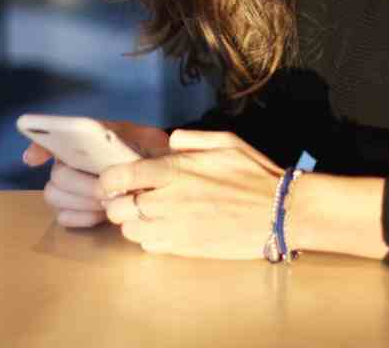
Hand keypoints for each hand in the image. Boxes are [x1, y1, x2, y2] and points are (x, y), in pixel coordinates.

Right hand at [22, 120, 171, 227]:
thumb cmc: (147, 153)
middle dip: (81, 184)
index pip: (48, 139)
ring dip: (81, 201)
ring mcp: (68, 189)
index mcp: (81, 140)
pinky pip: (63, 217)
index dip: (39, 147)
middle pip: (56, 175)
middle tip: (105, 190)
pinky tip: (100, 215)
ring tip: (106, 203)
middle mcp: (68, 163)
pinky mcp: (73, 211)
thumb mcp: (146, 138)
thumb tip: (132, 140)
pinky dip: (81, 217)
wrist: (159, 177)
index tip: (35, 159)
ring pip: (54, 196)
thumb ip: (132, 135)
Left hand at [96, 130, 283, 258]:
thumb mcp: (226, 142)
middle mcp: (168, 201)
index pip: (120, 177)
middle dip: (118, 203)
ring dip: (133, 222)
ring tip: (148, 214)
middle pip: (118, 209)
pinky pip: (149, 247)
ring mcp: (175, 229)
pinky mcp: (184, 250)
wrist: (279, 214)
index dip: (108, 180)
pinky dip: (150, 238)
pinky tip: (165, 228)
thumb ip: (191, 139)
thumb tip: (168, 142)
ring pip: (130, 232)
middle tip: (131, 197)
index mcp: (175, 171)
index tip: (113, 180)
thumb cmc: (254, 175)